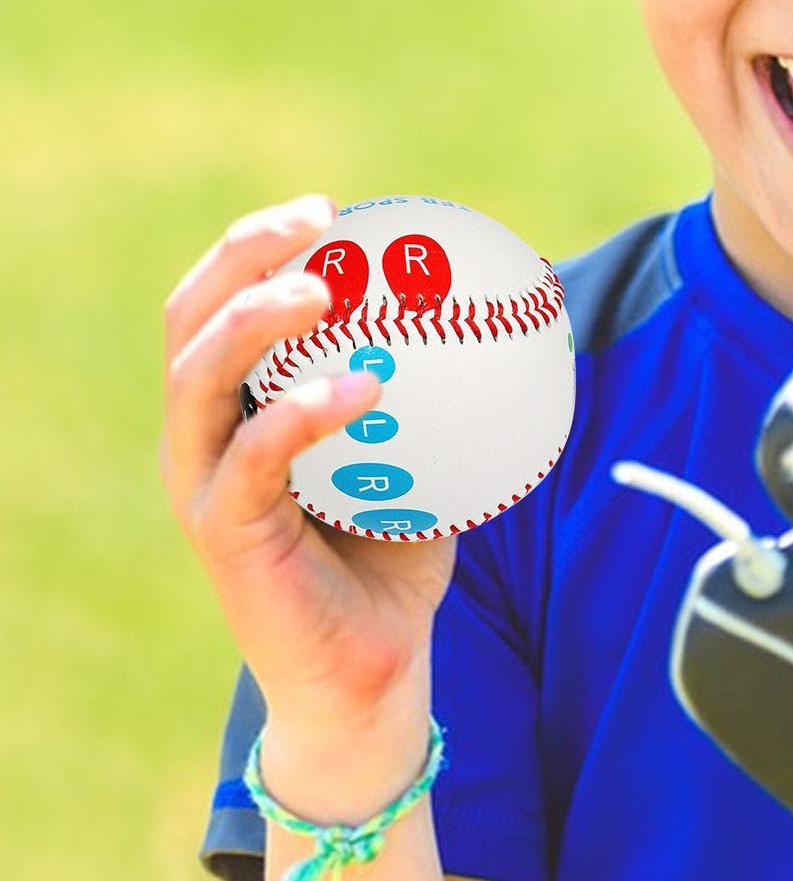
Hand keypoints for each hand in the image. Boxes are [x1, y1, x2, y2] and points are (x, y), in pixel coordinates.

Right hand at [161, 195, 457, 738]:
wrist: (369, 670)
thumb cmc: (391, 552)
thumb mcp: (418, 453)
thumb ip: (438, 391)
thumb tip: (514, 316)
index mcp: (234, 410)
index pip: (217, 305)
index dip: (258, 246)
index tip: (333, 210)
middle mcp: (200, 438)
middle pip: (190, 322)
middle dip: (245, 256)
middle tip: (320, 221)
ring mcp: (202, 487)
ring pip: (198, 380)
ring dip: (254, 322)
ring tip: (320, 288)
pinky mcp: (225, 537)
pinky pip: (252, 462)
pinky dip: (300, 415)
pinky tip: (361, 387)